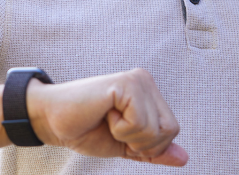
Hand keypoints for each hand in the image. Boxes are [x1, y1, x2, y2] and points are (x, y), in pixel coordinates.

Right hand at [26, 69, 187, 165]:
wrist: (53, 121)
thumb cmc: (86, 129)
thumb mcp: (125, 145)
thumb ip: (153, 150)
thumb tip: (184, 158)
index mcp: (148, 92)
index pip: (171, 130)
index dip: (147, 145)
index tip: (119, 133)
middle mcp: (145, 80)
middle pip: (169, 130)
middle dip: (141, 143)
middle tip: (113, 127)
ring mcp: (136, 80)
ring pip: (155, 129)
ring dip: (128, 136)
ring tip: (107, 119)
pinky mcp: (125, 84)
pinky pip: (140, 123)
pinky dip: (120, 129)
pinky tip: (104, 113)